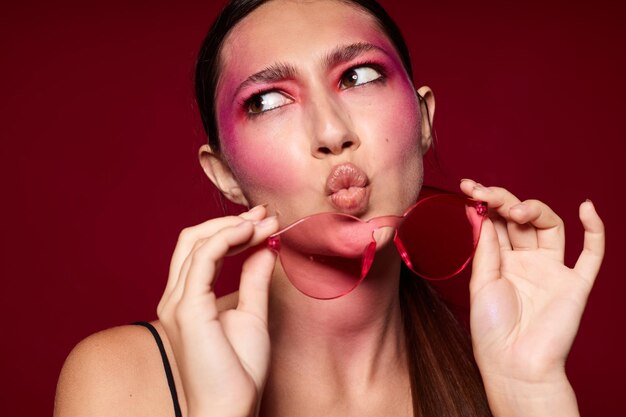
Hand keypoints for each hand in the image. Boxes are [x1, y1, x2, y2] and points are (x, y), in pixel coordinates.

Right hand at [157, 205, 278, 416]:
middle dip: (230, 221)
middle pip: (193, 239)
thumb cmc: (239, 372)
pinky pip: (203, 257)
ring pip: (197, 242)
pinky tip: (251, 232)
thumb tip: (265, 248)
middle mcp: (176, 296)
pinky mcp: (187, 307)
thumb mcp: (252, 315)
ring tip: (265, 221)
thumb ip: (254, 280)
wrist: (230, 408)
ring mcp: (178, 301)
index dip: (231, 229)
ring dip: (233, 225)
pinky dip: (227, 238)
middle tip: (265, 214)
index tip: (264, 220)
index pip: (201, 249)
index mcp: (188, 299)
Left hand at [460, 180, 604, 412]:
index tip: (468, 187)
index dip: (485, 202)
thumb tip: (480, 212)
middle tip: (486, 193)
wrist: (513, 364)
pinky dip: (595, 230)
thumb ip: (486, 248)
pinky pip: (591, 254)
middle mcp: (526, 261)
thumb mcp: (481, 282)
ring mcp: (552, 270)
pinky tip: (587, 208)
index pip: (496, 222)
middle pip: (521, 219)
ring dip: (535, 210)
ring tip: (516, 210)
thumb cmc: (491, 329)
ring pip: (550, 227)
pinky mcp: (575, 283)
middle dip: (504, 201)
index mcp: (501, 261)